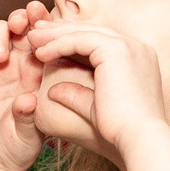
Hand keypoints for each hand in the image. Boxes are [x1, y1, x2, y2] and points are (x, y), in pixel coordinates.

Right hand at [0, 3, 54, 170]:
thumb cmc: (20, 147)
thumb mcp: (29, 136)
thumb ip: (28, 118)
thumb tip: (27, 101)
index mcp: (42, 70)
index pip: (47, 38)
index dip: (46, 23)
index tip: (44, 17)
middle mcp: (21, 62)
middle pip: (22, 25)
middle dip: (22, 17)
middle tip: (21, 23)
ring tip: (0, 57)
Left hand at [27, 21, 167, 155]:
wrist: (138, 139)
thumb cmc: (120, 132)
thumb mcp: (95, 110)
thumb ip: (77, 96)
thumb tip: (53, 90)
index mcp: (138, 60)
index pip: (100, 42)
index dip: (73, 40)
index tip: (48, 45)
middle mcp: (137, 48)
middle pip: (92, 31)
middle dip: (62, 30)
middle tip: (36, 31)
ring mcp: (129, 46)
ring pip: (85, 32)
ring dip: (55, 34)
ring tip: (31, 38)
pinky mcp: (117, 50)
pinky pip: (80, 40)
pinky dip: (58, 44)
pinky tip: (40, 53)